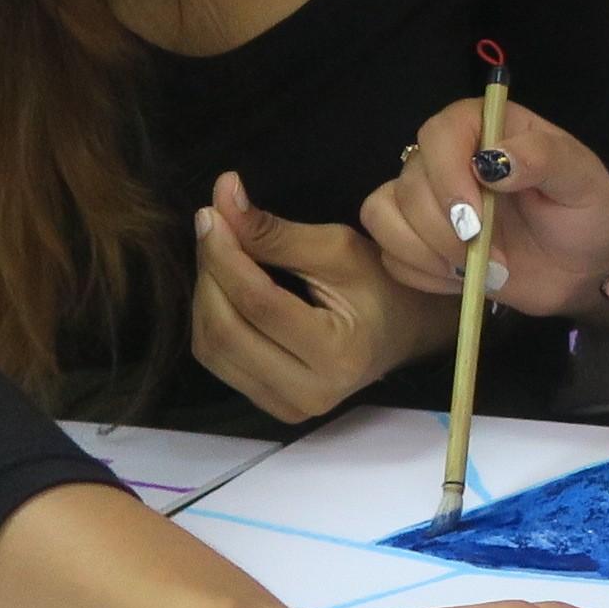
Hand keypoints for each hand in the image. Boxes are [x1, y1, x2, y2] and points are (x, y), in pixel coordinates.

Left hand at [193, 172, 447, 424]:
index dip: (225, 256)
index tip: (210, 214)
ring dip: (204, 296)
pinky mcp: (272, 408)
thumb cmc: (380, 285)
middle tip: (211, 229)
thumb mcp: (338, 250)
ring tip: (217, 256)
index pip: (259, 304)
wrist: (403, 332)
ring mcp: (288, 408)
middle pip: (227, 331)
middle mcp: (310, 393)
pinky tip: (224, 290)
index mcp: (338, 354)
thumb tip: (221, 199)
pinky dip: (210, 320)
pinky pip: (218, 362)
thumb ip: (275, 232)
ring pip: (212, 350)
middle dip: (210, 274)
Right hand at [365, 103, 608, 320]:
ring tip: (478, 271)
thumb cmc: (584, 214)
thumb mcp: (582, 180)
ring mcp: (427, 199)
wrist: (581, 266)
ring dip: (428, 252)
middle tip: (495, 257)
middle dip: (446, 230)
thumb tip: (492, 160)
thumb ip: (544, 158)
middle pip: (408, 183)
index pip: (438, 134)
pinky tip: (463, 280)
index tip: (477, 220)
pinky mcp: (418, 239)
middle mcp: (446, 157)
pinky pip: (390, 254)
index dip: (448, 178)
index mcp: (484, 127)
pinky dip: (424, 274)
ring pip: (384, 215)